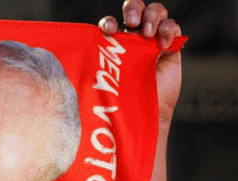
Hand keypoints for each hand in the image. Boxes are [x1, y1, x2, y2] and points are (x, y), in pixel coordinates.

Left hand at [99, 1, 181, 123]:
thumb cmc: (125, 101)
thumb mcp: (105, 81)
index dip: (109, 21)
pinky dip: (168, 30)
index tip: (108, 30)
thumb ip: (95, 68)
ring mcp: (153, 40)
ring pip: (155, 12)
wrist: (147, 113)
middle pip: (135, 7)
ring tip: (148, 34)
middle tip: (132, 22)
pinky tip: (163, 44)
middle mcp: (134, 38)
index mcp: (115, 44)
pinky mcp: (170, 46)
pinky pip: (172, 26)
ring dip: (152, 16)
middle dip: (133, 8)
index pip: (111, 23)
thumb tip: (64, 71)